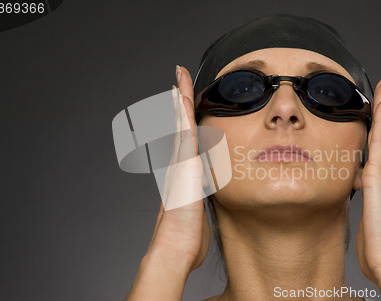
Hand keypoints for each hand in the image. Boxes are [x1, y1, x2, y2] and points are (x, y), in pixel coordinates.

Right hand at [125, 66, 209, 300]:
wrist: (175, 249)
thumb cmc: (188, 238)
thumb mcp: (199, 214)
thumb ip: (202, 202)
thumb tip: (205, 201)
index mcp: (185, 174)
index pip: (187, 140)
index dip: (186, 121)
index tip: (187, 103)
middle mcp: (179, 165)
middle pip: (180, 126)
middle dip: (180, 102)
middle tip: (178, 80)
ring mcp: (179, 164)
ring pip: (180, 124)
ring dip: (179, 100)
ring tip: (179, 77)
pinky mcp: (183, 166)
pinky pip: (183, 133)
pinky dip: (182, 113)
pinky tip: (181, 96)